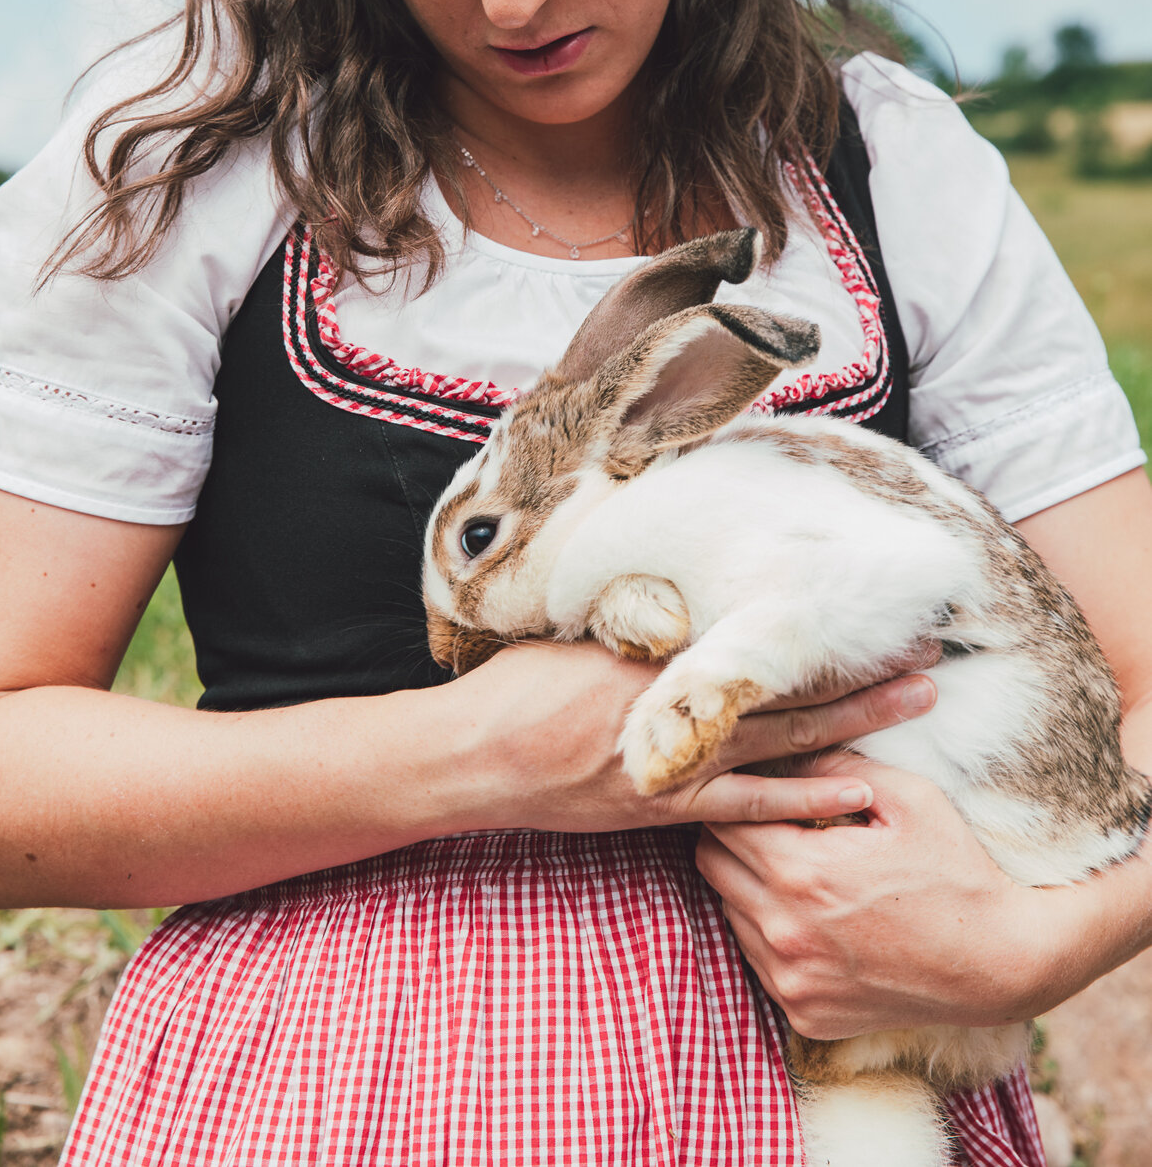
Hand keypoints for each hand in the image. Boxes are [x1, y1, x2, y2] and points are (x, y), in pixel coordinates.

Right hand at [438, 641, 936, 835]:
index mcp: (657, 649)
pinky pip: (751, 806)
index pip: (756, 630)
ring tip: (915, 700)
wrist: (470, 759)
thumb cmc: (514, 683)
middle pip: (789, 679)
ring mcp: (677, 762)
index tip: (870, 600)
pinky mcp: (667, 807)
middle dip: (861, 665)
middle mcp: (678, 702)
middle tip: (927, 645)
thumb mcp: (576, 628)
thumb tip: (686, 590)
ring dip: (856, 719)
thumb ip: (639, 617)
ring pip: (787, 737)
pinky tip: (859, 794)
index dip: (820, 620)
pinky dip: (807, 800)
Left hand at [696, 752, 1151, 1038]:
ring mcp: (792, 980)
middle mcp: (785, 932)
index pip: (723, 821)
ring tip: (798, 868)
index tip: (757, 786)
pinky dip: (773, 935)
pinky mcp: (805, 1014)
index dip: (738, 798)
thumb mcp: (907, 797)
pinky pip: (759, 961)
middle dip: (733, 836)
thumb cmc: (957, 869)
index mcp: (802, 872)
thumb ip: (835, 768)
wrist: (1002, 963)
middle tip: (771, 821)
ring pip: (730, 913)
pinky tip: (816, 917)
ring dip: (750, 886)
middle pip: (713, 865)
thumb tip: (784, 752)